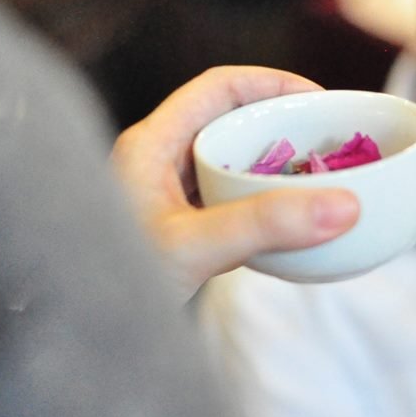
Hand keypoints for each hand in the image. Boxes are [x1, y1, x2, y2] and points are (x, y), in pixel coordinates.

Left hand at [112, 66, 359, 293]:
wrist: (71, 333)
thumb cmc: (109, 282)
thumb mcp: (192, 248)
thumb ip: (265, 225)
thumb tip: (344, 206)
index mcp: (150, 144)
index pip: (217, 87)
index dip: (271, 83)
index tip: (318, 101)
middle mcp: (155, 162)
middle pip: (228, 122)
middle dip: (281, 127)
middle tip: (327, 144)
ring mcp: (164, 198)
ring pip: (229, 164)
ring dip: (274, 169)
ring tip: (318, 181)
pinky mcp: (175, 232)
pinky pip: (227, 202)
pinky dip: (261, 206)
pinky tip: (287, 227)